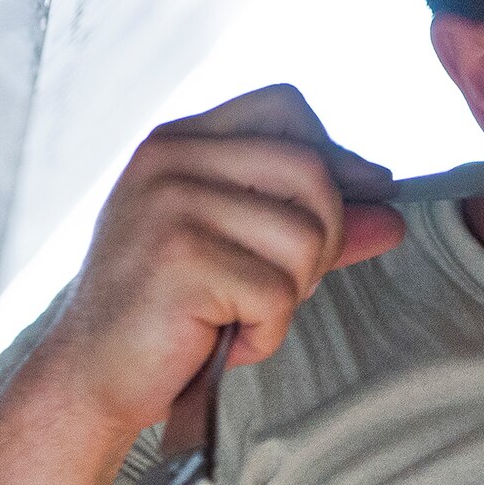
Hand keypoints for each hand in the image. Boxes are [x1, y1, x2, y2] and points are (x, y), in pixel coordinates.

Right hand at [29, 84, 405, 435]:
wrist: (90, 377)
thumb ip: (314, 223)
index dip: (336, 153)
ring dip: (290, 294)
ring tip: (240, 314)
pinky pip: (277, 294)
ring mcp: (172, 207)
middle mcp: (170, 162)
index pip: (284, 107)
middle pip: (312, 171)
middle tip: (284, 285)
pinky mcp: (181, 260)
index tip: (366, 194)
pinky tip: (223, 339)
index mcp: (178, 143)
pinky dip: (265, 332)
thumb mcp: (242, 250)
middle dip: (326, 238)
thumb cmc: (168, 312)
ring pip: (306, 237)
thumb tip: (392, 213)